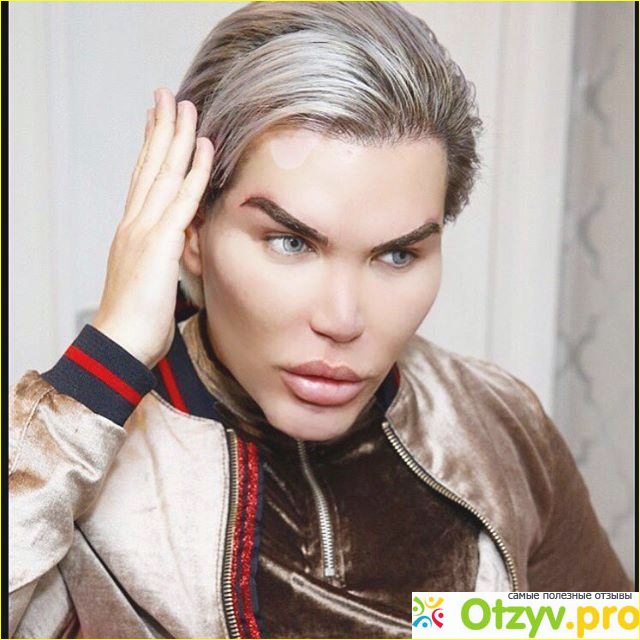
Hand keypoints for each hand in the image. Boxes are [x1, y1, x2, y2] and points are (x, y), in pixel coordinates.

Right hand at [92, 87, 213, 367]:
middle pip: (150, 166)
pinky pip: (182, 200)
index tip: (157, 122)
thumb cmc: (138, 321)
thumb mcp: (154, 281)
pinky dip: (194, 173)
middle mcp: (135, 223)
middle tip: (167, 96)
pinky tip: (204, 148)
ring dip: (177, 137)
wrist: (122, 344)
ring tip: (185, 106)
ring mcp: (145, 230)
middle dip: (160, 129)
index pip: (143, 180)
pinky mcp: (159, 243)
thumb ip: (166, 257)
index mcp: (133, 232)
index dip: (151, 149)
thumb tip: (181, 247)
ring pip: (163, 174)